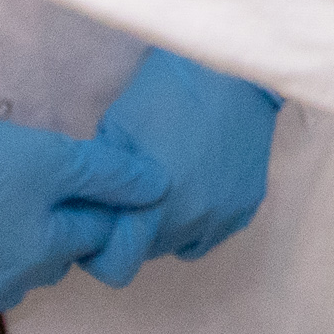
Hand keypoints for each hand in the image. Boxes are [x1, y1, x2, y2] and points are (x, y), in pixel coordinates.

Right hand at [0, 104, 169, 315]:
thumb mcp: (52, 157)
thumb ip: (109, 175)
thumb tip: (159, 188)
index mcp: (45, 254)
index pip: (93, 234)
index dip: (93, 204)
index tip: (77, 183)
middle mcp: (11, 286)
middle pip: (52, 256)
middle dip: (54, 229)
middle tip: (32, 187)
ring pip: (10, 271)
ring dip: (11, 246)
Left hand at [81, 47, 282, 287]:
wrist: (229, 70)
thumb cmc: (164, 93)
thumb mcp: (115, 132)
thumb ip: (103, 183)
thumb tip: (87, 210)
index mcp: (152, 208)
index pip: (117, 264)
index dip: (100, 248)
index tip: (100, 223)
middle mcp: (190, 223)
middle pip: (148, 252)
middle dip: (134, 229)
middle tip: (132, 192)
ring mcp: (223, 218)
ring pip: (180, 243)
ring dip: (167, 224)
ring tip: (167, 183)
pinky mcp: (246, 208)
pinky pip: (211, 230)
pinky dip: (199, 216)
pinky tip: (195, 181)